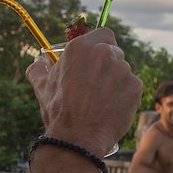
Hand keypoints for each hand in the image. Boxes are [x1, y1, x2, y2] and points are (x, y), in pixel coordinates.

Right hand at [25, 28, 141, 156]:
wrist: (78, 138)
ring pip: (124, 71)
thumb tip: (37, 62)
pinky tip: (113, 108)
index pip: (103, 34)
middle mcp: (102, 52)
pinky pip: (133, 87)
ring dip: (117, 82)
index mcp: (80, 47)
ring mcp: (121, 68)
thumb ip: (39, 70)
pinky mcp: (135, 85)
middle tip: (99, 86)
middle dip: (109, 66)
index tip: (99, 60)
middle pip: (115, 52)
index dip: (102, 46)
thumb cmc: (59, 113)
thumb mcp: (43, 88)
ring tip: (103, 102)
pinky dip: (126, 96)